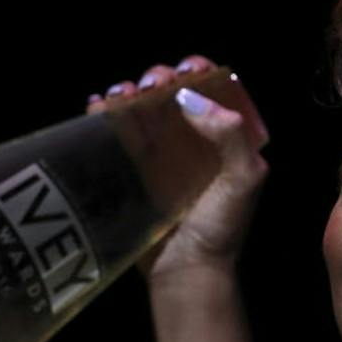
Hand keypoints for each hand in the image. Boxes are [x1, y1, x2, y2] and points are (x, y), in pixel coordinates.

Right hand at [88, 54, 268, 277]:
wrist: (186, 270)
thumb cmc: (220, 228)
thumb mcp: (243, 180)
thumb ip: (232, 136)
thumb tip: (188, 97)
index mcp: (225, 140)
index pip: (211, 92)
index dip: (198, 72)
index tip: (187, 70)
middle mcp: (192, 142)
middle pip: (171, 93)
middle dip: (159, 78)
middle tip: (151, 86)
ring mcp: (159, 156)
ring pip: (140, 109)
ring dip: (129, 92)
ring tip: (122, 94)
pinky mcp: (131, 171)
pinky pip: (115, 133)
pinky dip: (104, 113)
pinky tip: (98, 106)